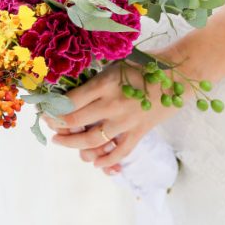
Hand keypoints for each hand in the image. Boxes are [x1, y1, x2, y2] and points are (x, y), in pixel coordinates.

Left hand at [42, 61, 171, 172]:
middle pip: (75, 123)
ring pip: (92, 141)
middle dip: (57, 127)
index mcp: (104, 83)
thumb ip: (95, 79)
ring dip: (73, 145)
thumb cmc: (146, 62)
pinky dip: (106, 160)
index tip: (45, 110)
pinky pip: (119, 152)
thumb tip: (71, 93)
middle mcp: (112, 104)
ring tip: (62, 142)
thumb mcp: (115, 63)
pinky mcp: (140, 131)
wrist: (179, 73)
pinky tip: (96, 162)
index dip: (52, 109)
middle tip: (50, 127)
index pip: (69, 102)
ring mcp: (126, 120)